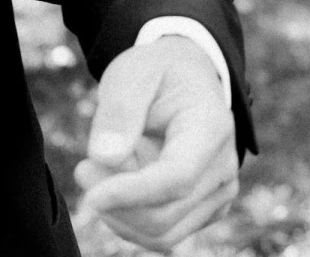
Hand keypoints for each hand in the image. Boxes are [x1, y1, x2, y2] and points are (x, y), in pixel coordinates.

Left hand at [75, 37, 237, 251]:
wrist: (185, 80)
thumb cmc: (158, 74)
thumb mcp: (133, 74)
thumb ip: (119, 111)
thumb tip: (107, 157)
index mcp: (212, 127)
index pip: (177, 178)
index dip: (132, 194)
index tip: (91, 197)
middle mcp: (225, 165)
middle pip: (165, 214)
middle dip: (114, 203)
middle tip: (84, 167)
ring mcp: (220, 191)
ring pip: (162, 233)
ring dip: (121, 213)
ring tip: (109, 170)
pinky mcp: (208, 209)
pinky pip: (163, 235)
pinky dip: (133, 218)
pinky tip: (125, 184)